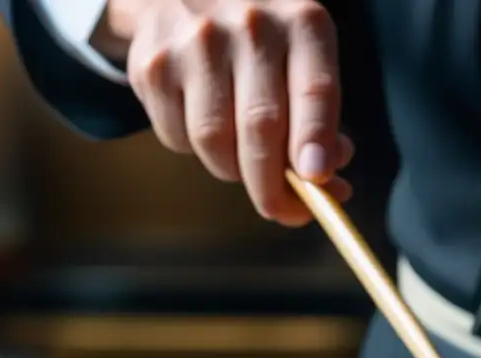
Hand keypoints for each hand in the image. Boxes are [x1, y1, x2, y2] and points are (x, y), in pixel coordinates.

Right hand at [106, 0, 351, 223]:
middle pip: (261, 127)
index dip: (316, 139)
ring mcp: (195, 41)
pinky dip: (196, 151)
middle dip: (274, 186)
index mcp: (303, 24)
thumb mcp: (305, 62)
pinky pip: (178, 138)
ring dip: (233, 170)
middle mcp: (250, 24)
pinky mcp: (153, 64)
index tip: (318, 180)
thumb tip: (327, 181)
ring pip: (215, 141)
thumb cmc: (265, 44)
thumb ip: (321, 120)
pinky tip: (205, 123)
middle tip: (285, 212)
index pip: (315, 90)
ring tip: (242, 157)